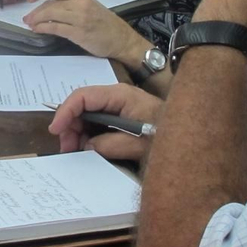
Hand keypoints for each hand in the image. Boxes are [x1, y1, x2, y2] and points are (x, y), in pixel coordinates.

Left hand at [23, 0, 145, 61]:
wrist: (123, 40)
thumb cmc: (106, 25)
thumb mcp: (90, 8)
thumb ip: (72, 6)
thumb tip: (50, 9)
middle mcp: (80, 4)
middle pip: (50, 4)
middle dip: (35, 11)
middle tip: (27, 18)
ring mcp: (80, 18)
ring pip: (50, 15)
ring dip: (36, 20)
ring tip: (30, 24)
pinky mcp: (79, 33)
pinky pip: (55, 28)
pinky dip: (43, 28)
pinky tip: (37, 30)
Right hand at [49, 84, 163, 157]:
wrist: (191, 135)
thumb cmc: (169, 135)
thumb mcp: (140, 144)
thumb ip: (111, 144)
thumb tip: (86, 147)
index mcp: (120, 95)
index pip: (83, 96)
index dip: (65, 112)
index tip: (56, 131)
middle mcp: (116, 96)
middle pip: (82, 105)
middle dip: (70, 126)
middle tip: (67, 149)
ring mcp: (118, 105)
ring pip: (87, 114)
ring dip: (77, 132)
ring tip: (76, 151)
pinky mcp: (121, 115)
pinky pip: (97, 121)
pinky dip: (87, 134)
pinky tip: (87, 148)